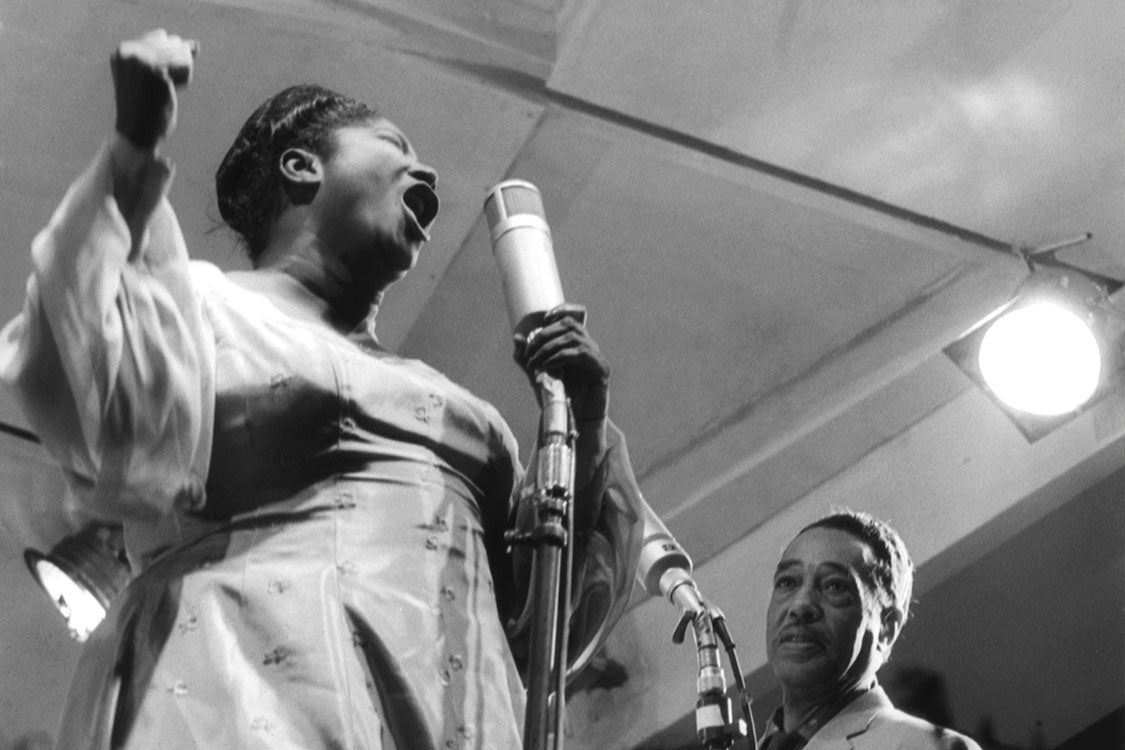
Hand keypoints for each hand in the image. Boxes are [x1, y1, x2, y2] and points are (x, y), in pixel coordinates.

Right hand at [110, 29, 197, 149]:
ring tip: (164, 89)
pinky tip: (170, 91)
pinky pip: (186, 65)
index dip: (170, 57)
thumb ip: (172, 57)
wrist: (137, 133)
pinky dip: (185, 79)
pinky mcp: (157, 71)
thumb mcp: (155, 76)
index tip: (157, 78)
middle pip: (173, 42)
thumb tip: (196, 45)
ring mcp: (142, 59)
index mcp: (123, 50)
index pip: (161, 36)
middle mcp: (129, 51)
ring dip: (181, 74)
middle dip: (177, 64)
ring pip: (181, 53)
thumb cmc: (148, 108)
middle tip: (160, 86)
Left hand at [515, 304, 609, 422]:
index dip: (561, 311)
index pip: (571, 319)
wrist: (578, 421)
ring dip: (550, 347)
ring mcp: (597, 357)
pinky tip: (549, 366)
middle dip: (546, 334)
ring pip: (573, 337)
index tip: (543, 318)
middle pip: (569, 325)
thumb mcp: (540, 375)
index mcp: (576, 345)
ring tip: (536, 361)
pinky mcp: (601, 369)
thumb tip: (517, 338)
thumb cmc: (562, 398)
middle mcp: (589, 347)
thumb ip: (529, 358)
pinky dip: (561, 357)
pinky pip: (580, 353)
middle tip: (531, 350)